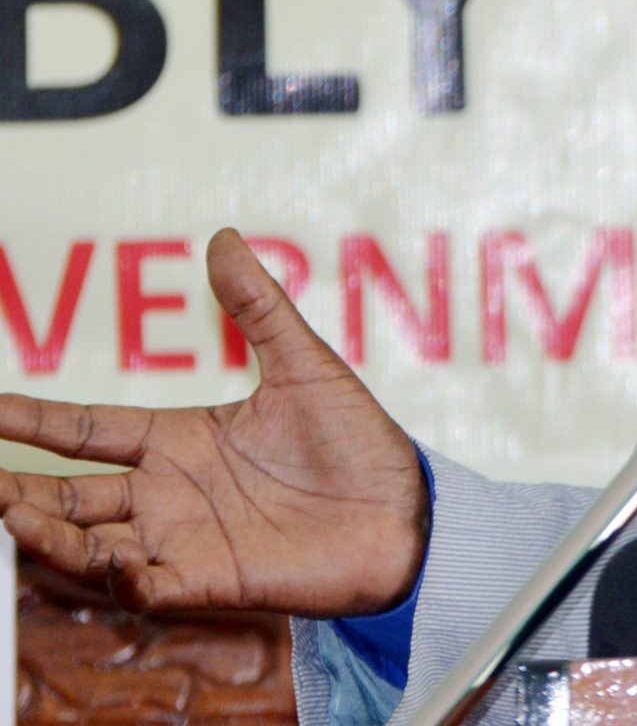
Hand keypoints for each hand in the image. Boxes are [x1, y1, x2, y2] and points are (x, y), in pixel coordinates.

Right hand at [0, 227, 428, 618]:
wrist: (406, 510)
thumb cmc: (357, 441)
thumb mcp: (304, 364)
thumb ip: (257, 306)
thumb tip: (222, 238)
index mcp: (180, 439)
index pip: (87, 429)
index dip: (32, 419)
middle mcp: (169, 492)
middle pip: (70, 492)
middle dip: (17, 488)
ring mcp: (184, 540)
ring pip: (89, 543)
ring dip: (45, 533)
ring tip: (8, 511)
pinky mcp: (211, 581)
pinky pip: (145, 587)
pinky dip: (118, 578)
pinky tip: (104, 558)